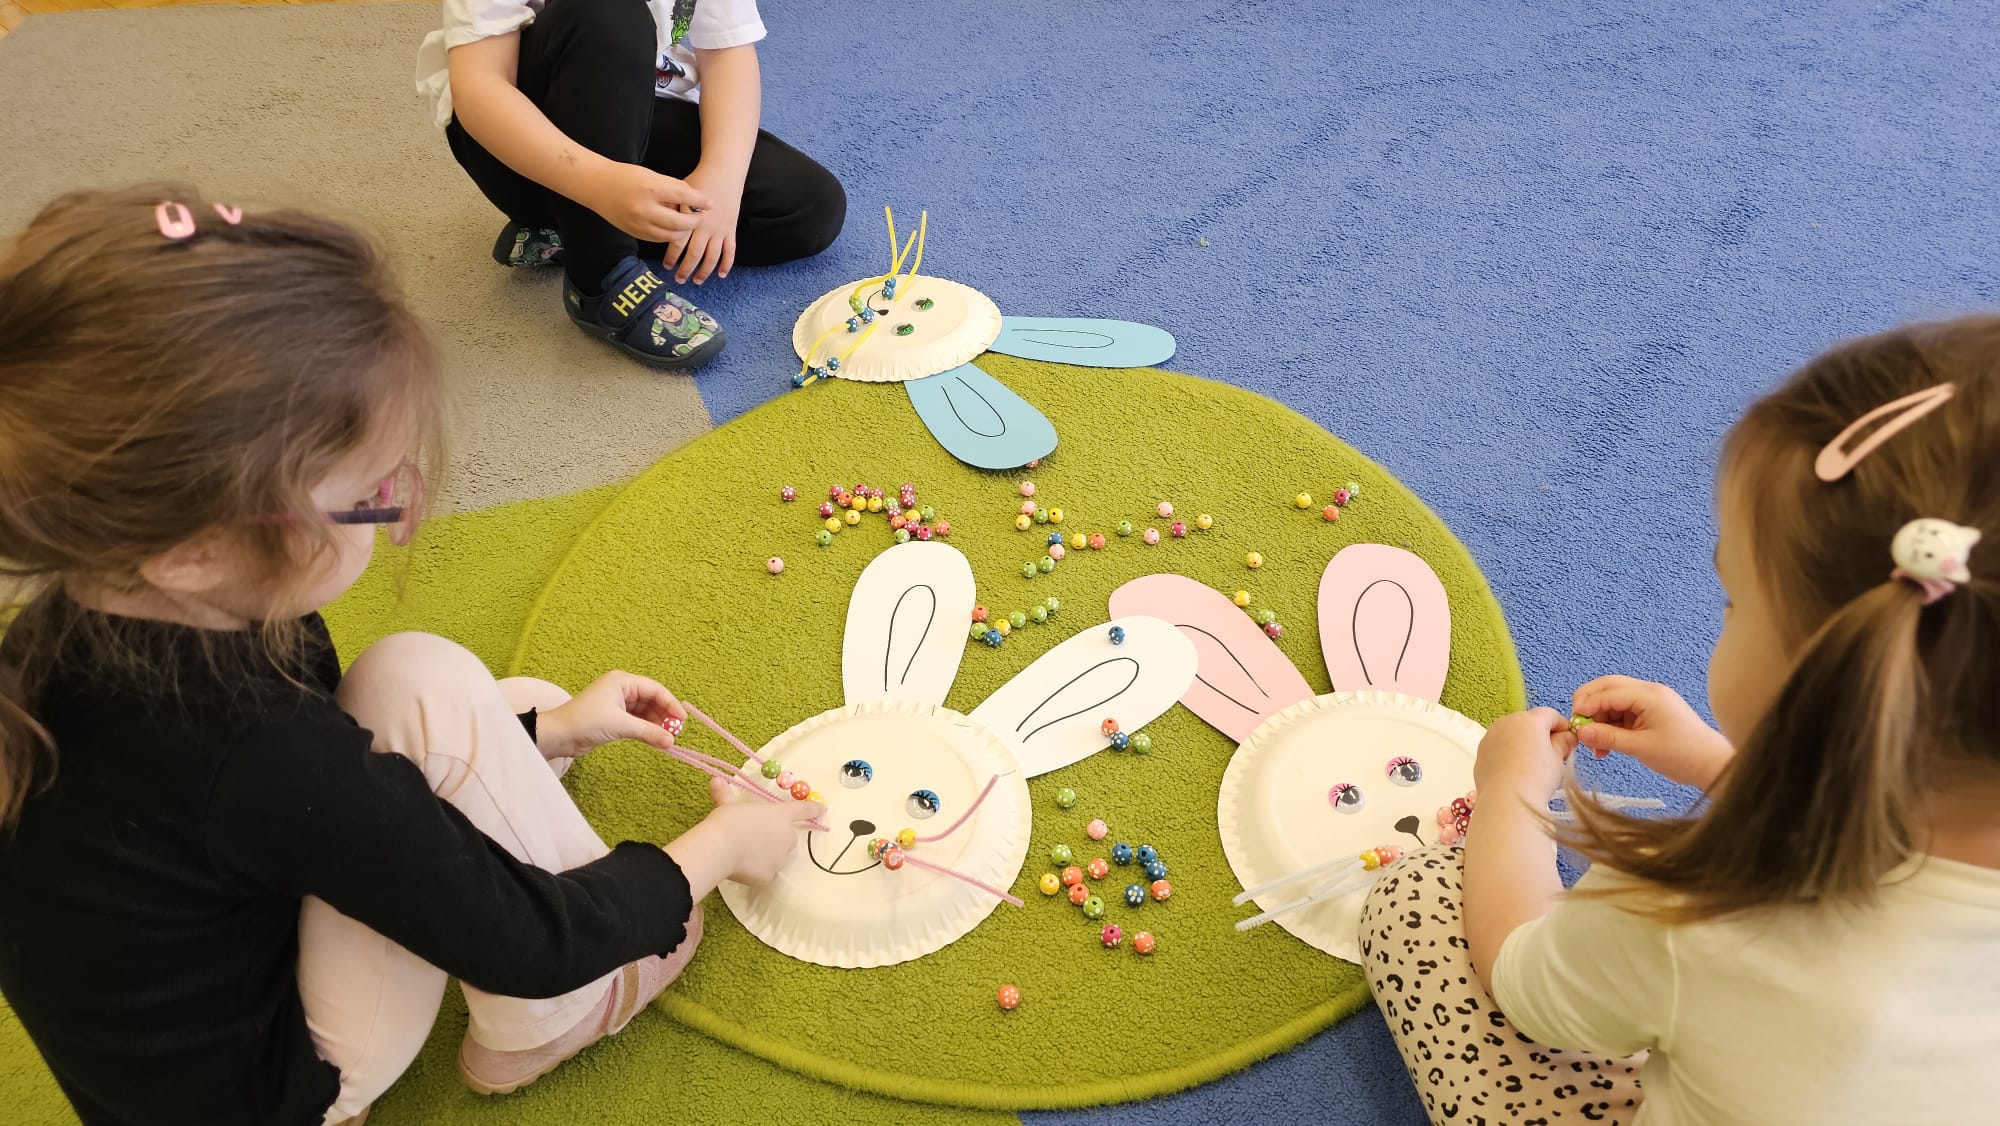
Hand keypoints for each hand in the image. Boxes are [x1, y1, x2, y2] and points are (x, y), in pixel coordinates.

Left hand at [535, 671, 686, 761]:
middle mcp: (621, 689)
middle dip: (664, 715)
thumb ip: (648, 732)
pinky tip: (655, 739)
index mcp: (622, 681)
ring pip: (645, 712)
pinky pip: (637, 721)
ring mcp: (618, 704)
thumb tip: (671, 741)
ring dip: (656, 724)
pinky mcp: (614, 718)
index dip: (670, 704)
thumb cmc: (585, 722)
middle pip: (651, 700)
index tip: (682, 720)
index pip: (654, 689)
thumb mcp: (620, 726)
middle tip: (676, 731)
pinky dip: (646, 730)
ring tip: (667, 738)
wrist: (559, 735)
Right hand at [584, 163, 711, 242]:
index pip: (683, 196)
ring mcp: (639, 224)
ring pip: (671, 236)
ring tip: (689, 224)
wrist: (597, 186)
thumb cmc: (626, 176)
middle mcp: (645, 209)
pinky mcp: (635, 233)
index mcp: (651, 189)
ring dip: (684, 232)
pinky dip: (670, 235)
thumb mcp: (651, 175)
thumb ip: (672, 188)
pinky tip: (673, 229)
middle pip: (680, 223)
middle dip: (695, 222)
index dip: (700, 201)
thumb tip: (694, 201)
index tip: (710, 203)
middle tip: (701, 217)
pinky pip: (659, 239)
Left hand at [662, 164, 740, 284]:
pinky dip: (726, 263)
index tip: (666, 265)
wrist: (723, 171)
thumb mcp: (680, 191)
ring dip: (704, 270)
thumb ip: (671, 208)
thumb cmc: (699, 179)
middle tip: (679, 279)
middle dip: (686, 268)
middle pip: (695, 253)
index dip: (672, 256)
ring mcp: (720, 229)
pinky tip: (721, 274)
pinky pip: (730, 250)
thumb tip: (658, 222)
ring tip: (697, 280)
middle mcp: (705, 226)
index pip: (679, 242)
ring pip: (712, 256)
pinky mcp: (730, 229)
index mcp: (691, 217)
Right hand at [666, 776, 821, 896]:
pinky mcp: (769, 877)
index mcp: (780, 815)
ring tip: (746, 852)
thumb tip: (715, 781)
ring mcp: (780, 858)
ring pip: (779, 857)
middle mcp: (787, 837)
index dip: (813, 809)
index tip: (823, 809)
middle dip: (777, 838)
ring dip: (769, 855)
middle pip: (788, 838)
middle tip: (755, 838)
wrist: (721, 848)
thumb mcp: (727, 804)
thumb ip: (725, 794)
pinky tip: (742, 867)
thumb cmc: (728, 821)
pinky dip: (757, 871)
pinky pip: (766, 873)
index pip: (802, 810)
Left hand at [1472, 707, 1572, 804]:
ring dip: (1524, 742)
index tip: (1569, 741)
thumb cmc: (1537, 777)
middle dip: (1542, 734)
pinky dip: (1509, 752)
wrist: (1506, 800)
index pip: (1550, 714)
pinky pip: (1499, 746)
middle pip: (1529, 722)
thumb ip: (1563, 742)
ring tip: (1533, 764)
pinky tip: (1516, 770)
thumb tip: (1566, 736)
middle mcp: (1506, 722)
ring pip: (1512, 733)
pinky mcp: (1481, 751)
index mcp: (1528, 720)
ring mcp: (1490, 736)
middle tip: (1553, 754)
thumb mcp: (1558, 758)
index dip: (1562, 726)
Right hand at [1570, 676, 1734, 788]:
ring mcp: (1651, 701)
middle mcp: (1649, 692)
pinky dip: (1611, 725)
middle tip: (1578, 726)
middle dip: (1589, 705)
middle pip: (1607, 687)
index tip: (1573, 725)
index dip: (1586, 707)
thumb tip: (1580, 733)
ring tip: (1595, 745)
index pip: (1607, 693)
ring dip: (1599, 719)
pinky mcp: (1651, 712)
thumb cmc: (1683, 755)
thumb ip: (1608, 738)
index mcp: (1649, 695)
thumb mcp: (1641, 747)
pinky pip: (1623, 712)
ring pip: (1613, 700)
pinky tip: (1607, 745)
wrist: (1712, 765)